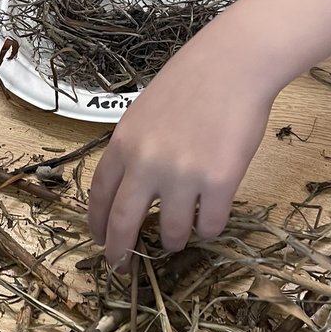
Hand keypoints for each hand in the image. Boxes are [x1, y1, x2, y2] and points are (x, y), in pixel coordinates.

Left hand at [88, 17, 274, 269]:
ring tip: (179, 239)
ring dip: (174, 241)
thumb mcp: (143, 112)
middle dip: (121, 251)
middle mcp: (147, 164)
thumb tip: (128, 188)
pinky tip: (210, 221)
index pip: (99, 196)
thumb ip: (133, 149)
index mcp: (124, 144)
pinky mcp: (219, 182)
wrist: (233, 64)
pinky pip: (211, 224)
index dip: (97, 225)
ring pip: (172, 232)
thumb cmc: (191, 81)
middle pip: (124, 223)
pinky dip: (209, 229)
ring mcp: (183, 175)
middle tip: (123, 267)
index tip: (99, 241)